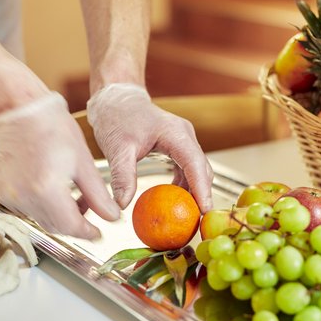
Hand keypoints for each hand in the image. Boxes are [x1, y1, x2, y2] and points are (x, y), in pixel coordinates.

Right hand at [0, 92, 119, 238]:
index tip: (98, 233)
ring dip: (57, 213)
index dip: (88, 233)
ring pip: (40, 219)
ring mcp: (6, 195)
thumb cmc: (53, 128)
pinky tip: (47, 185)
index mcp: (46, 189)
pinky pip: (24, 208)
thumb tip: (112, 218)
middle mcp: (23, 196)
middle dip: (75, 222)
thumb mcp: (83, 162)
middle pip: (55, 226)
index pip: (71, 227)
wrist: (19, 110)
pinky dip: (39, 204)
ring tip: (69, 190)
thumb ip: (98, 195)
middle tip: (88, 206)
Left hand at [86, 84, 213, 211]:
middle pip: (202, 170)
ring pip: (197, 171)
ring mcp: (183, 141)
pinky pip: (187, 170)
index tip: (205, 210)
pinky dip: (185, 187)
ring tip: (189, 217)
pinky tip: (175, 202)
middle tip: (198, 222)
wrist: (115, 98)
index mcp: (176, 133)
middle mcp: (185, 136)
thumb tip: (123, 205)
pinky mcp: (177, 147)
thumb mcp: (117, 148)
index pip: (195, 164)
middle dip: (203, 195)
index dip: (202, 188)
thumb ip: (122, 176)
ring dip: (194, 193)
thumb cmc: (116, 116)